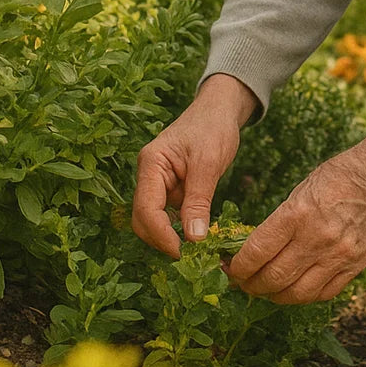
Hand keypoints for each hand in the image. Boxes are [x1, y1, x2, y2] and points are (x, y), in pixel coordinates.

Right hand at [132, 74, 258, 257]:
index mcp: (151, 163)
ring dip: (170, 235)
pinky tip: (196, 236)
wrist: (221, 110)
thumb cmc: (214, 127)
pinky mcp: (171, 188)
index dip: (160, 235)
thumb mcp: (209, 162)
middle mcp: (148, 175)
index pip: (146, 208)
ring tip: (195, 249)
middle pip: (144, 218)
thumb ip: (199, 199)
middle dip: (162, 239)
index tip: (181, 252)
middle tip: (188, 256)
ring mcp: (158, 182)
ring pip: (155, 219)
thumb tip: (194, 239)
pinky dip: (180, 227)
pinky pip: (169, 214)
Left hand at [225, 125, 365, 303]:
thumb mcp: (299, 192)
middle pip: (272, 279)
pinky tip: (296, 287)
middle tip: (245, 282)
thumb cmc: (336, 179)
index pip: (256, 254)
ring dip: (275, 296)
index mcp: (297, 214)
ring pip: (295, 294)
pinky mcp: (354, 266)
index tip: (231, 268)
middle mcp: (316, 239)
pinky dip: (304, 296)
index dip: (237, 268)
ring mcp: (338, 256)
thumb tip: (253, 253)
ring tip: (268, 289)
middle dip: (251, 286)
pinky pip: (322, 294)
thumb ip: (279, 225)